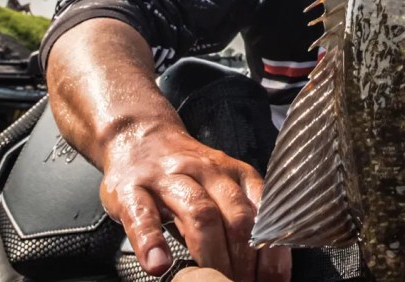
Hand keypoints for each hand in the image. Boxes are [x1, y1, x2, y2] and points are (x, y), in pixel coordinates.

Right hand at [100, 128, 290, 280]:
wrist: (140, 136)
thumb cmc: (186, 172)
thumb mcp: (223, 184)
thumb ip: (244, 214)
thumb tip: (269, 263)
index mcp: (235, 174)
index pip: (262, 212)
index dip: (270, 250)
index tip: (274, 278)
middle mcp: (207, 172)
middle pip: (235, 217)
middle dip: (244, 260)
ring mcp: (169, 179)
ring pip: (199, 213)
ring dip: (211, 255)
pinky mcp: (131, 189)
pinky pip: (144, 215)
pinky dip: (152, 241)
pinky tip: (159, 264)